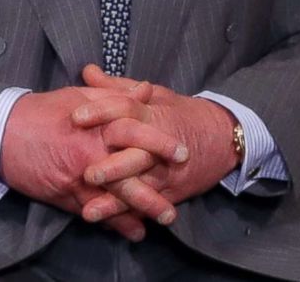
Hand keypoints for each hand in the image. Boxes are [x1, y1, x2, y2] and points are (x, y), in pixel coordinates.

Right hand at [0, 82, 186, 238]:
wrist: (3, 133)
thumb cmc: (42, 111)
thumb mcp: (80, 97)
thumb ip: (115, 96)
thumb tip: (146, 90)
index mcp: (96, 125)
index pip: (135, 133)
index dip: (160, 143)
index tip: (183, 152)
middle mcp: (91, 153)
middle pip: (131, 174)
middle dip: (156, 188)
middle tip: (179, 199)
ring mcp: (78, 177)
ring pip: (116, 197)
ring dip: (141, 210)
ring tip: (165, 218)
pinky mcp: (66, 194)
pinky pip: (95, 211)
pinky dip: (115, 222)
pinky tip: (134, 231)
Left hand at [73, 65, 239, 215]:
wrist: (223, 137)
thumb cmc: (180, 112)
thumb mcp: (153, 94)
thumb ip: (117, 86)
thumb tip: (87, 71)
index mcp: (149, 113)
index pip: (123, 110)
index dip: (100, 112)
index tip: (75, 116)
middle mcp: (156, 144)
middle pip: (134, 154)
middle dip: (112, 166)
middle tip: (87, 174)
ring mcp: (165, 171)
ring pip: (140, 186)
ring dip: (115, 200)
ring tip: (90, 211)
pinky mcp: (171, 191)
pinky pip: (150, 205)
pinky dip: (132, 217)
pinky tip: (114, 229)